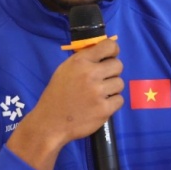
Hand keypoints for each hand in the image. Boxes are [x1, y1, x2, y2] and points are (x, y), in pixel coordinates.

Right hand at [6, 38, 123, 169]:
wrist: (50, 123)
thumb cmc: (57, 94)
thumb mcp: (65, 69)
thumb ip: (84, 60)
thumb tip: (105, 52)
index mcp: (80, 61)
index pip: (109, 46)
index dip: (113, 50)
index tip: (111, 56)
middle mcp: (91, 74)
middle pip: (118, 65)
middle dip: (112, 72)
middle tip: (102, 80)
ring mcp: (98, 92)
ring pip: (120, 83)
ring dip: (112, 89)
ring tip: (99, 94)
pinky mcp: (104, 109)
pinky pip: (119, 100)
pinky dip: (112, 103)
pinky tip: (100, 105)